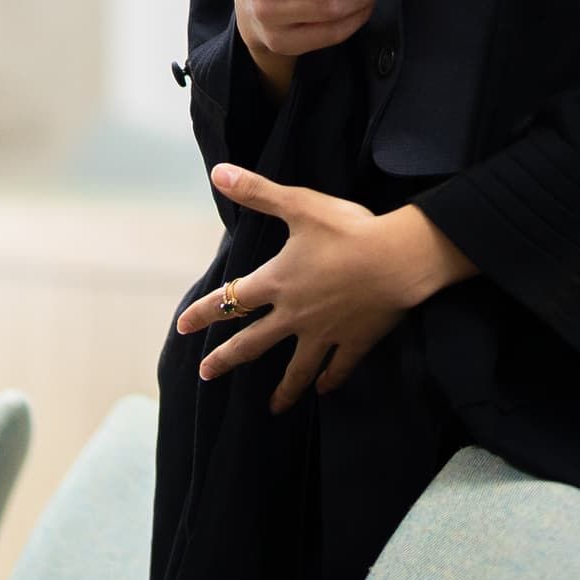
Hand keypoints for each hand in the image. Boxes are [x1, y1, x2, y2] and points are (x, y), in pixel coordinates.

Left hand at [175, 165, 474, 407]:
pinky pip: (338, 367)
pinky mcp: (355, 342)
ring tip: (273, 406)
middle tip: (206, 374)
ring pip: (297, 368)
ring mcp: (324, 333)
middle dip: (227, 359)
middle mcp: (294, 314)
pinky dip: (330, 379)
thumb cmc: (348, 230)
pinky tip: (324, 389)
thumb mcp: (300, 205)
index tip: (182, 328)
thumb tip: (218, 173)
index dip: (204, 313)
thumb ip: (258, 192)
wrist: (397, 259)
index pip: (231, 299)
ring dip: (283, 388)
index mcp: (278, 282)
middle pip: (253, 343)